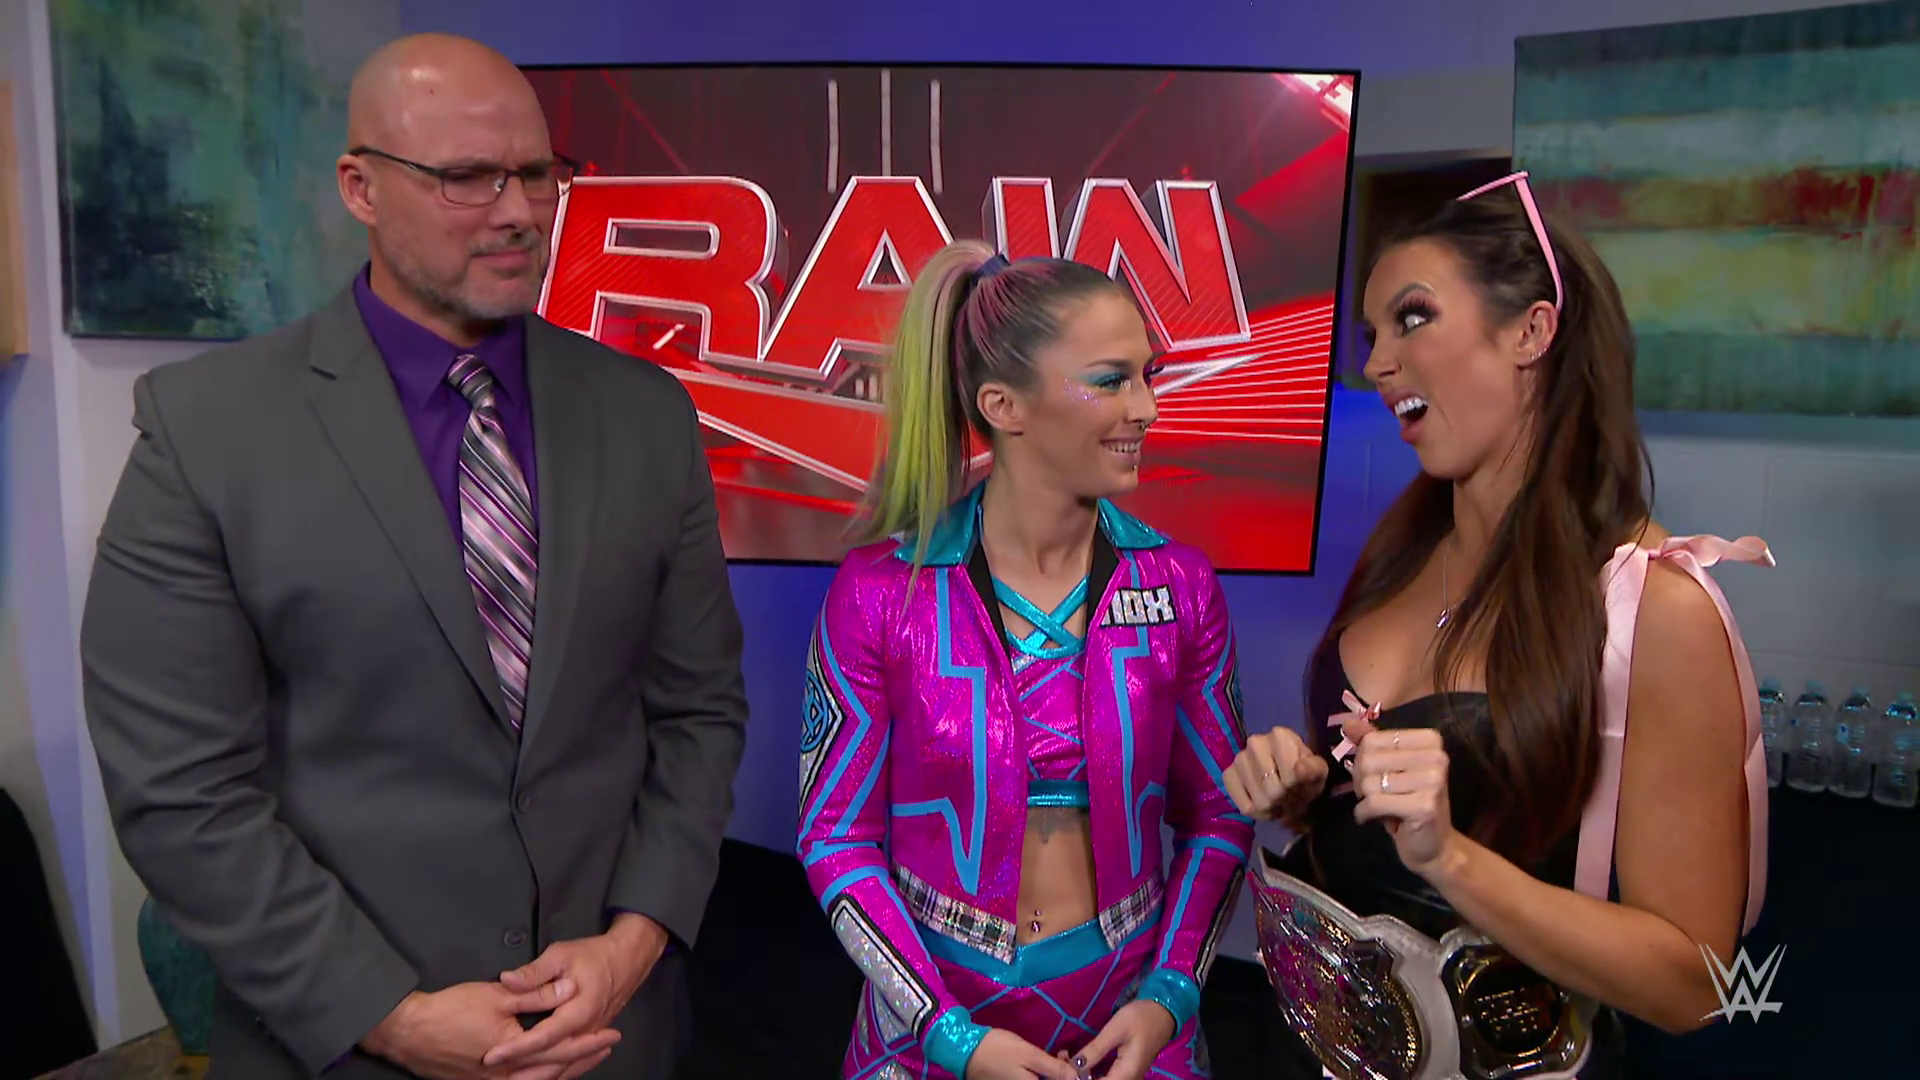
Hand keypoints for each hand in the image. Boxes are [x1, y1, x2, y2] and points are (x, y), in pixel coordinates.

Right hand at [361, 981, 614, 1079]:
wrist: (409, 1031)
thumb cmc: (451, 1011)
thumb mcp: (497, 996)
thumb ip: (535, 994)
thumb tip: (568, 988)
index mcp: (514, 1054)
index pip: (561, 1048)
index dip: (588, 1041)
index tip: (610, 1034)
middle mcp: (505, 1077)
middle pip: (553, 1071)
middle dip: (582, 1060)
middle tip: (606, 1048)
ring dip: (563, 1071)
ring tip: (584, 1060)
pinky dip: (538, 1077)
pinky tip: (546, 1071)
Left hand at [482, 914, 667, 1077]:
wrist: (627, 959)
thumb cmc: (594, 955)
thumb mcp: (561, 955)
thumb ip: (534, 972)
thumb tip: (507, 980)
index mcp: (578, 1012)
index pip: (542, 1038)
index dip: (515, 1048)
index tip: (491, 1056)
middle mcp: (585, 1031)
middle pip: (552, 1061)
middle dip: (521, 1069)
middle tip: (493, 1071)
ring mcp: (589, 1038)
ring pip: (562, 1066)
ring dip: (536, 1074)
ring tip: (510, 1079)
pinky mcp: (589, 1038)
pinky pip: (569, 1062)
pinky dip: (552, 1071)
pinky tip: (534, 1074)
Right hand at [963, 1028, 1078, 1079]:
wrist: (965, 1050)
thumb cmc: (999, 1050)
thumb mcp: (1029, 1055)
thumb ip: (1054, 1068)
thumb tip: (1077, 1078)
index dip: (1070, 1075)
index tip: (1070, 1061)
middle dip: (1062, 1073)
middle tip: (1061, 1055)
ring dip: (1052, 1072)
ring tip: (1055, 1055)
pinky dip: (1040, 1073)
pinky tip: (1041, 1062)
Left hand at [1067, 1000, 1175, 1079]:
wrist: (1164, 1012)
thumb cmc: (1141, 1017)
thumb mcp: (1116, 1029)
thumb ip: (1095, 1049)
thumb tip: (1074, 1066)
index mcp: (1126, 1073)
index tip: (1065, 1067)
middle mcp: (1128, 1079)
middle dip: (1080, 1078)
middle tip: (1064, 1060)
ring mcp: (1128, 1077)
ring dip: (1085, 1076)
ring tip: (1068, 1060)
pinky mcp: (1126, 1072)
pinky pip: (1107, 1079)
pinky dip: (1091, 1073)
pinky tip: (1079, 1062)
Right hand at [1225, 725, 1327, 827]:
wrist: (1288, 781)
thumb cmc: (1304, 774)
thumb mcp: (1317, 772)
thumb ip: (1313, 770)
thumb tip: (1298, 769)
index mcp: (1280, 735)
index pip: (1291, 776)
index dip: (1298, 789)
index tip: (1301, 788)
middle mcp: (1255, 742)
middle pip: (1273, 790)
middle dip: (1285, 801)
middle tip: (1289, 797)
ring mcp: (1239, 758)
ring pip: (1259, 801)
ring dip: (1272, 808)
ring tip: (1277, 801)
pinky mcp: (1228, 774)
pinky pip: (1244, 805)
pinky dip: (1256, 810)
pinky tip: (1261, 802)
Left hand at [1349, 726, 1455, 873]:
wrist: (1435, 845)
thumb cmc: (1409, 802)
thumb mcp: (1390, 768)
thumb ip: (1371, 743)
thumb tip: (1348, 722)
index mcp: (1430, 741)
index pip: (1372, 740)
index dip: (1363, 760)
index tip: (1375, 776)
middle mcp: (1437, 756)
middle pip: (1368, 760)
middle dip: (1361, 782)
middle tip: (1375, 796)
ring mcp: (1434, 781)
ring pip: (1369, 783)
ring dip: (1364, 800)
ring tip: (1379, 807)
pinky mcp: (1424, 806)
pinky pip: (1374, 803)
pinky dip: (1364, 813)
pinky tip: (1372, 819)